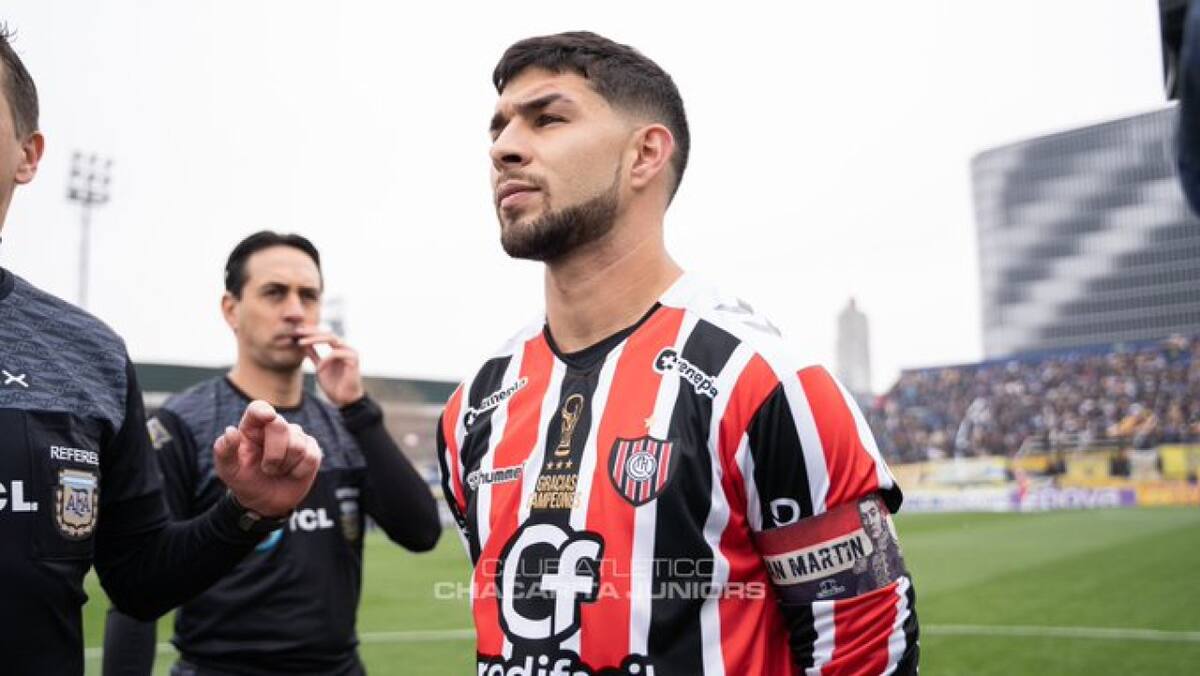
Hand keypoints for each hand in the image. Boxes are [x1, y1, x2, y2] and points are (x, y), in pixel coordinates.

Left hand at [213, 400, 321, 517]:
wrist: (267, 502)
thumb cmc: (246, 480)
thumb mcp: (228, 471)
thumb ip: (224, 451)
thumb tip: (230, 431)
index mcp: (252, 427)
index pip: (258, 409)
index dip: (263, 411)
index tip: (268, 417)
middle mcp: (275, 427)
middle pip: (280, 426)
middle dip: (273, 454)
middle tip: (267, 469)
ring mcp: (296, 437)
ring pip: (297, 445)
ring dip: (284, 466)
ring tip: (278, 471)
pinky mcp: (312, 450)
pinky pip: (311, 457)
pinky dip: (299, 471)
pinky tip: (292, 473)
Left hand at [295, 326, 364, 406]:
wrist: (344, 400)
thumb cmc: (334, 385)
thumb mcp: (319, 367)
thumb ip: (314, 355)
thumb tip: (303, 343)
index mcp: (338, 348)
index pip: (324, 335)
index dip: (310, 333)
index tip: (296, 333)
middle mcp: (345, 348)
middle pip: (328, 333)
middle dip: (311, 332)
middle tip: (297, 332)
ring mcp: (350, 352)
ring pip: (332, 339)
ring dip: (315, 339)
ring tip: (301, 342)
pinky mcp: (354, 359)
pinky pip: (336, 353)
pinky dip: (326, 359)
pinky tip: (319, 367)